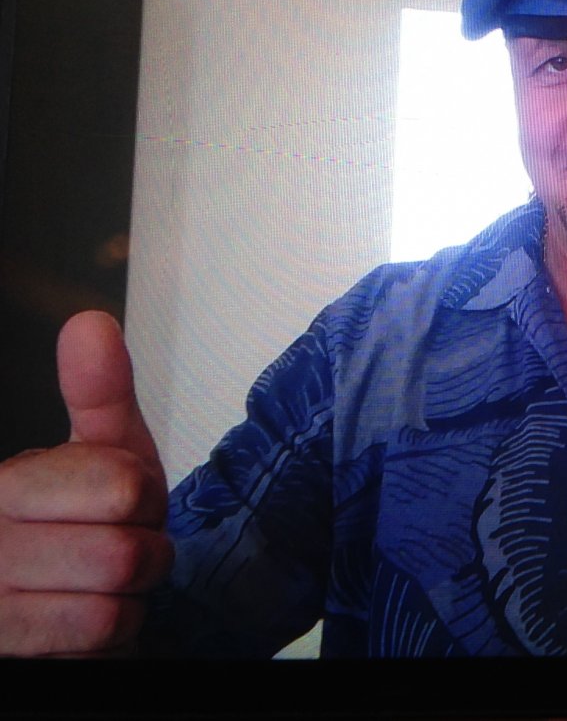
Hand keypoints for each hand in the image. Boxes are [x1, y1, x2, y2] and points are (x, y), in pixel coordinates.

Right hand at [0, 311, 172, 655]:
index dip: (143, 497)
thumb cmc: (86, 522)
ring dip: (130, 597)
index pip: (122, 486)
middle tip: (119, 545)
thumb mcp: (101, 452)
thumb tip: (90, 323)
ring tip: (102, 584)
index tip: (119, 502)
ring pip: (113, 602)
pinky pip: (96, 641)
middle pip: (124, 551)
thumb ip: (98, 393)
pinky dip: (110, 636)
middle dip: (144, 553)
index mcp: (3, 488)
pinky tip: (85, 619)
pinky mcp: (5, 652)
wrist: (56, 609)